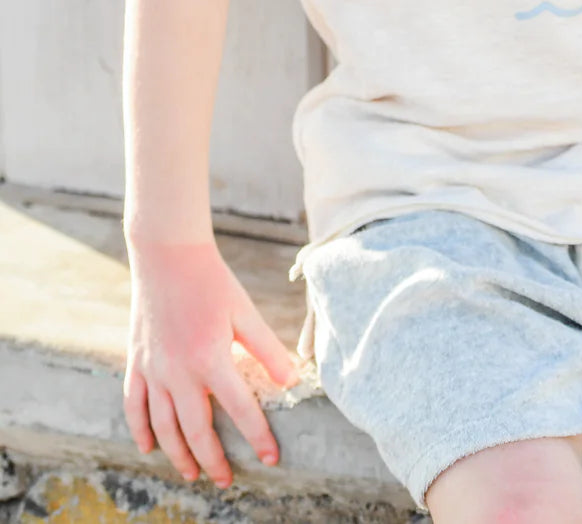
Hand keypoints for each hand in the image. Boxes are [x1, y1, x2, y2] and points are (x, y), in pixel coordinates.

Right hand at [123, 239, 300, 486]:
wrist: (168, 256)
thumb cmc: (212, 281)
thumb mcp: (245, 312)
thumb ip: (267, 348)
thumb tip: (292, 379)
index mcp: (211, 359)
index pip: (241, 410)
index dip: (259, 437)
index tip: (272, 458)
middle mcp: (179, 372)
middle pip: (196, 431)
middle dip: (213, 460)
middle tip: (227, 480)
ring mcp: (154, 370)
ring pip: (163, 427)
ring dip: (178, 455)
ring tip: (193, 474)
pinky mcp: (137, 362)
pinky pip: (134, 406)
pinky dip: (140, 430)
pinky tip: (150, 447)